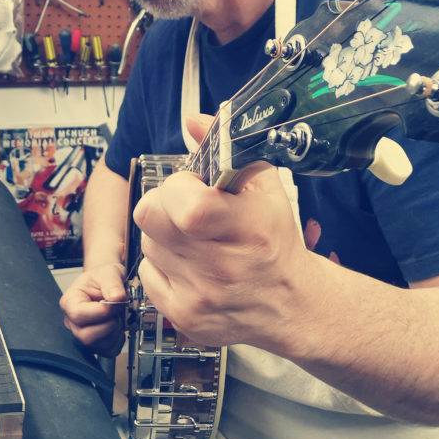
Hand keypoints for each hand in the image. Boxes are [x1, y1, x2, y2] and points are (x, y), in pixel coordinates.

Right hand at [59, 262, 126, 356]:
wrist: (107, 284)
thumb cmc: (102, 278)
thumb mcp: (108, 272)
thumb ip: (112, 282)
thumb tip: (117, 297)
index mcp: (70, 302)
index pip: (79, 315)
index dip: (101, 311)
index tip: (115, 301)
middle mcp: (72, 322)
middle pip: (86, 336)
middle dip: (109, 324)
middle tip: (116, 310)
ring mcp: (82, 335)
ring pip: (98, 346)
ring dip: (115, 331)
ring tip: (116, 315)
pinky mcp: (95, 345)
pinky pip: (108, 350)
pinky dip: (118, 339)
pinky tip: (116, 324)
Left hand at [133, 153, 306, 349]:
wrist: (290, 305)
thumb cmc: (275, 241)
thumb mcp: (265, 188)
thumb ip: (228, 150)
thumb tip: (193, 120)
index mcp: (245, 230)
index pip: (185, 204)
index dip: (181, 186)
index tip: (195, 186)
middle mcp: (220, 267)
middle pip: (149, 218)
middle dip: (162, 204)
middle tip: (185, 208)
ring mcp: (198, 296)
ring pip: (147, 244)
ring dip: (165, 235)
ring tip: (195, 240)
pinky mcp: (182, 317)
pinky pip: (147, 274)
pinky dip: (164, 265)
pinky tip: (191, 266)